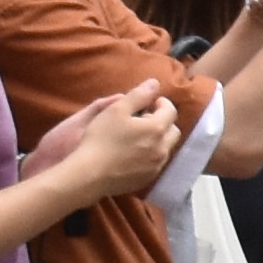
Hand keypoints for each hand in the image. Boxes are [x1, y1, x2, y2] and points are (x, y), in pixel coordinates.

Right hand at [34, 83, 185, 207]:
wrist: (89, 175)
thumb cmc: (100, 139)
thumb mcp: (116, 110)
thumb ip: (138, 95)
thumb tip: (155, 83)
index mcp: (157, 128)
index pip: (170, 110)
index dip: (160, 103)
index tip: (148, 103)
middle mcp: (162, 148)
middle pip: (173, 130)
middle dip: (163, 121)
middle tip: (144, 119)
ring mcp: (156, 165)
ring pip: (166, 147)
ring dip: (158, 139)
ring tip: (138, 136)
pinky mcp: (147, 179)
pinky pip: (156, 163)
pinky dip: (151, 155)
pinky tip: (134, 154)